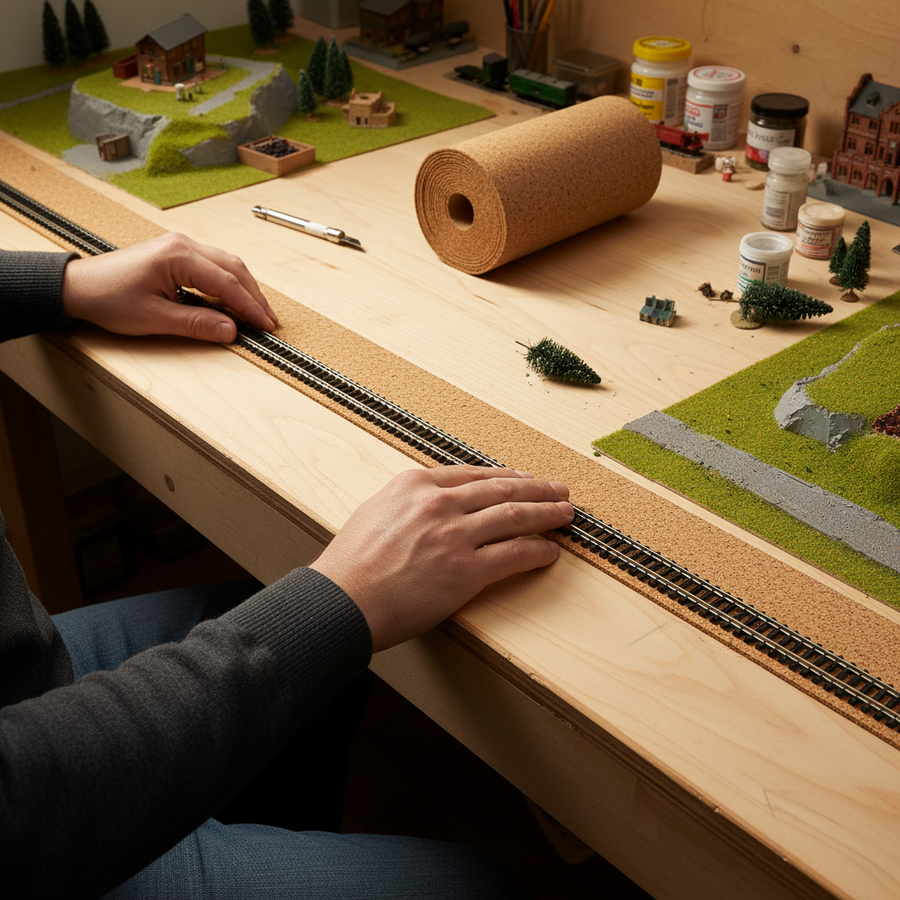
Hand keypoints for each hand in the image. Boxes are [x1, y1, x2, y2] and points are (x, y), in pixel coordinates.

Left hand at [62, 233, 277, 342]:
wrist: (79, 286)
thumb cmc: (108, 298)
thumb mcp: (154, 318)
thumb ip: (196, 323)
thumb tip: (230, 330)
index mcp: (178, 256)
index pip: (226, 284)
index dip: (249, 307)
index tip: (265, 326)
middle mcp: (183, 244)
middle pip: (233, 269)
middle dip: (253, 296)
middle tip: (268, 321)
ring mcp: (180, 245)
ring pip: (226, 265)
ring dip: (243, 289)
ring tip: (256, 312)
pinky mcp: (176, 253)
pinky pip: (212, 265)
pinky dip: (228, 283)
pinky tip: (232, 300)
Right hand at [310, 466, 573, 651]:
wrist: (341, 601)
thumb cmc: (351, 566)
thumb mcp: (375, 512)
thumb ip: (408, 503)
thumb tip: (430, 504)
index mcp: (416, 485)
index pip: (475, 475)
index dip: (506, 477)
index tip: (524, 478)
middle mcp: (439, 503)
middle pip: (502, 490)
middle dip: (537, 488)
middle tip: (559, 490)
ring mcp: (454, 535)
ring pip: (516, 516)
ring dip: (547, 514)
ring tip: (565, 515)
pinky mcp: (465, 571)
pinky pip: (514, 554)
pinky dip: (538, 550)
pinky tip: (550, 551)